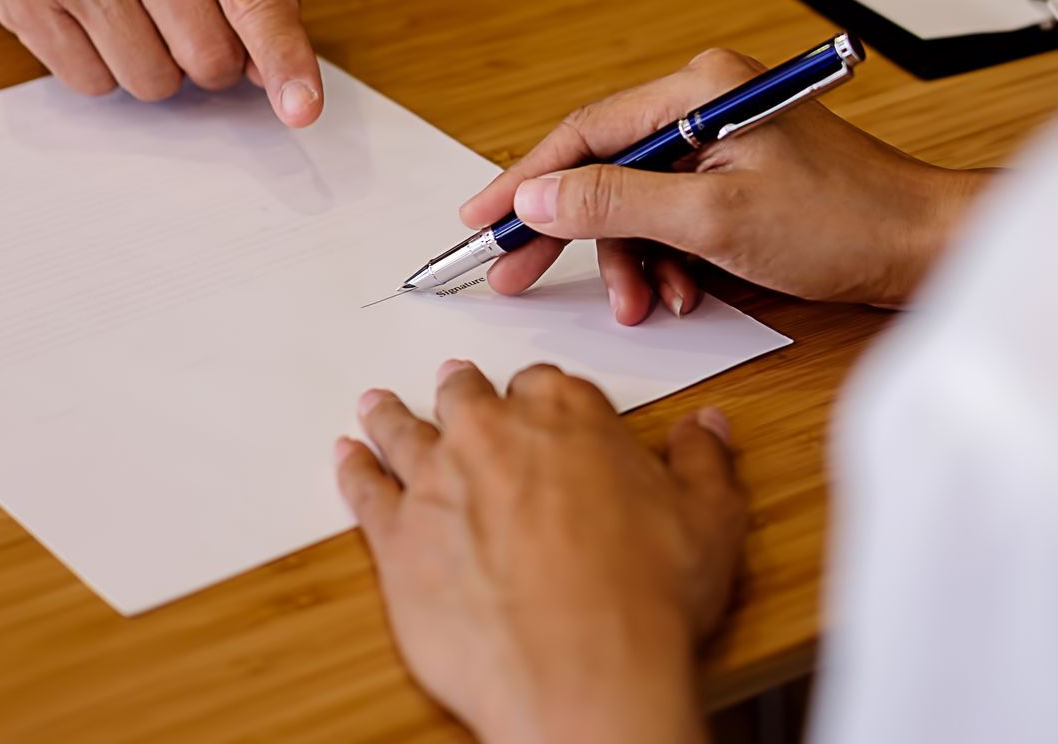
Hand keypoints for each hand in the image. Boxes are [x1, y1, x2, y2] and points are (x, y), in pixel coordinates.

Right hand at [0, 0, 322, 124]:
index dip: (284, 56)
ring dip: (157, 66)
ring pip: (152, 80)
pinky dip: (104, 67)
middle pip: (208, 56)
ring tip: (135, 9)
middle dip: (212, 59)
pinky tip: (92, 15)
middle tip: (188, 19)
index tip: (302, 108)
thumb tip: (266, 71)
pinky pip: (93, 83)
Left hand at [336, 361, 740, 743]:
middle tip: (456, 385)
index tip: (541, 404)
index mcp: (570, 416)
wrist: (584, 673)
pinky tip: (347, 459)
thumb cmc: (646, 601)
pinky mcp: (397, 540)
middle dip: (463, 391)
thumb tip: (706, 428)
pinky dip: (354, 470)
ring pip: (405, 432)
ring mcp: (438, 483)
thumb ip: (702, 464)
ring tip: (378, 405)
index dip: (544, 396)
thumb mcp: (710, 521)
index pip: (547, 384)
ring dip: (391, 415)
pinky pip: (364, 490)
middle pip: (467, 396)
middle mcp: (496, 434)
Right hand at [460, 49, 991, 319]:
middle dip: (572, 232)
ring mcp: (727, 141)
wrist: (924, 247)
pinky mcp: (743, 178)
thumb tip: (539, 199)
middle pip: (607, 167)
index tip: (481, 222)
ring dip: (633, 260)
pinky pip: (677, 218)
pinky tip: (686, 295)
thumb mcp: (714, 220)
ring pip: (640, 203)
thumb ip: (618, 205)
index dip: (525, 179)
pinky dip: (671, 261)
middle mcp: (709, 103)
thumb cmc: (842, 222)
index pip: (586, 130)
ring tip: (648, 306)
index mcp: (701, 88)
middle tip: (519, 280)